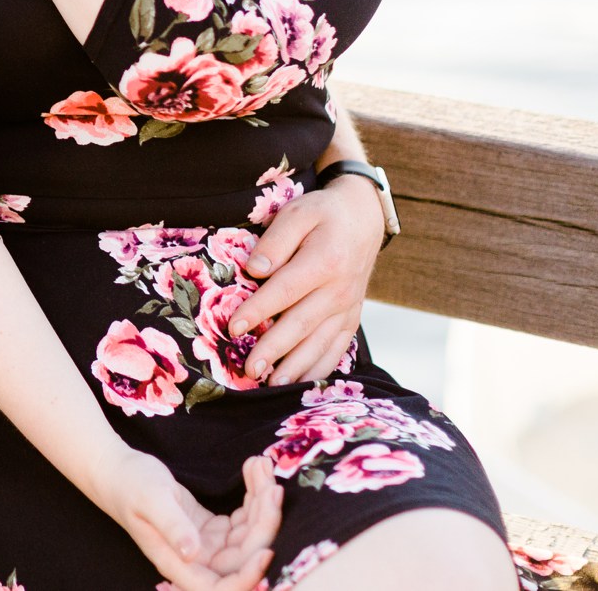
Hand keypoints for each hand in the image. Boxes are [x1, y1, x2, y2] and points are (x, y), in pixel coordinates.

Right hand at [93, 449, 279, 590]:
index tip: (266, 550)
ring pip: (249, 535)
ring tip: (261, 466)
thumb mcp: (151, 500)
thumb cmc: (129, 484)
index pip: (221, 586)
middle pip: (244, 556)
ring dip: (261, 503)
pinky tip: (253, 471)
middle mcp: (196, 560)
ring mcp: (206, 545)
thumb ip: (172, 526)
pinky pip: (243, 520)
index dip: (247, 575)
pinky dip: (253, 496)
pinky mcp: (211, 529)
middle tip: (271, 485)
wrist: (116, 470)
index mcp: (179, 563)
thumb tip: (191, 553)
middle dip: (264, 522)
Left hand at [232, 177, 385, 384]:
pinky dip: (320, 368)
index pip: (284, 291)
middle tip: (248, 370)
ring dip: (296, 367)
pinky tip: (302, 384)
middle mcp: (339, 290)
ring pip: (320, 343)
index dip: (258, 311)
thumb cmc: (323, 214)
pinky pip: (337, 348)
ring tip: (272, 385)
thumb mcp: (298, 212)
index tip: (233, 327)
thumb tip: (256, 268)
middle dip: (273, 350)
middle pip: (301, 324)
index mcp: (324, 262)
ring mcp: (348, 307)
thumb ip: (276, 239)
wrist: (364, 218)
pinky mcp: (351, 317)